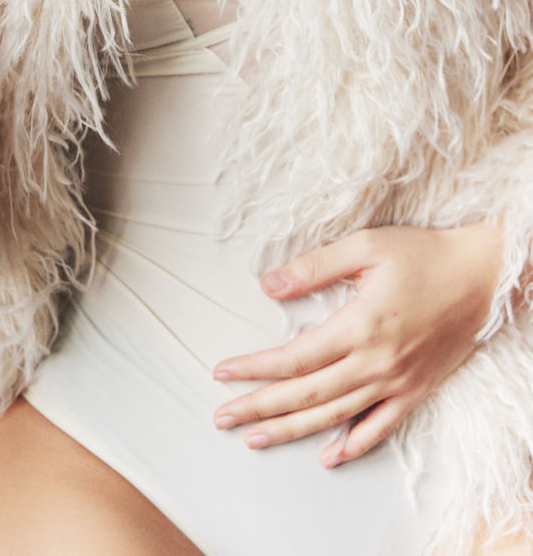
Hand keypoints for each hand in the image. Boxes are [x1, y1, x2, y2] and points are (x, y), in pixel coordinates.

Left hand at [212, 223, 502, 466]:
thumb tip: (268, 285)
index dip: (255, 368)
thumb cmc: (422, 254)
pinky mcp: (416, 389)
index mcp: (359, 326)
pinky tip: (329, 457)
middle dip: (260, 407)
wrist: (480, 275)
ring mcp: (397, 381)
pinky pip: (381, 426)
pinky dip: (354, 445)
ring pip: (336, 416)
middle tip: (223, 417)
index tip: (223, 373)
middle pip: (307, 394)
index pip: (294, 358)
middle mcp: (376, 362)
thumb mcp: (364, 246)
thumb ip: (314, 267)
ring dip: (292, 430)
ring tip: (256, 438)